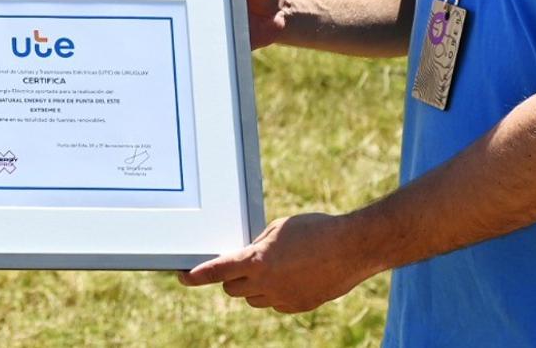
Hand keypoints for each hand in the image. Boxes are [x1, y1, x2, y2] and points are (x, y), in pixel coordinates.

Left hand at [177, 212, 377, 312]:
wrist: (352, 247)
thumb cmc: (315, 229)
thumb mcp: (279, 228)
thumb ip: (259, 245)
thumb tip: (248, 257)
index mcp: (257, 261)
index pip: (218, 271)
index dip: (197, 276)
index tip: (183, 277)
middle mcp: (266, 284)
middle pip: (233, 289)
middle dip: (231, 278)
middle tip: (239, 266)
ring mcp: (283, 299)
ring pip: (254, 299)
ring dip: (253, 287)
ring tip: (273, 267)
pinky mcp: (299, 307)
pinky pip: (276, 304)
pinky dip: (275, 293)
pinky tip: (291, 276)